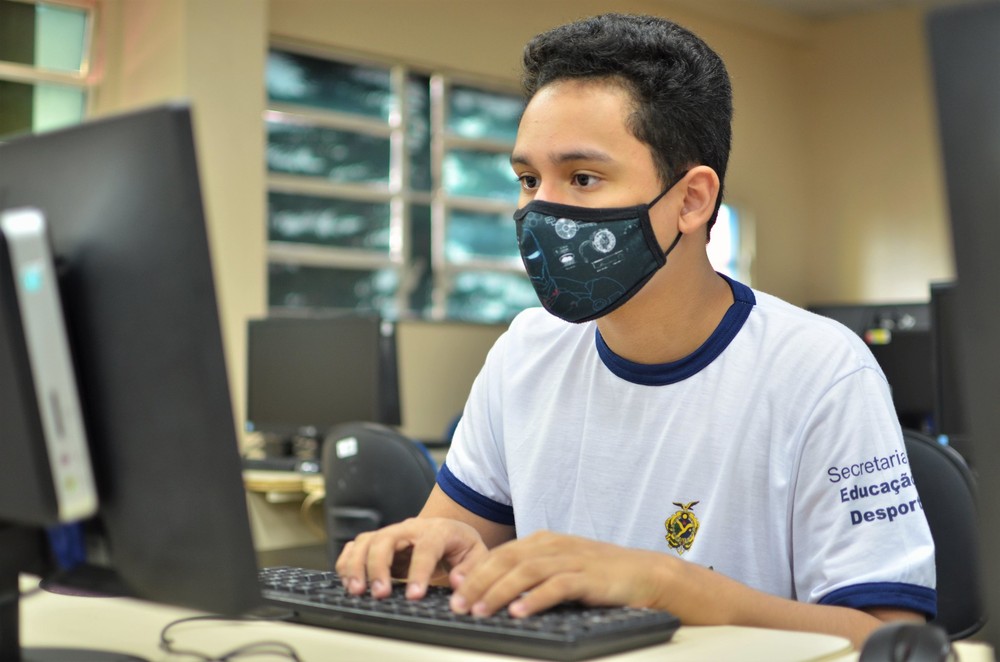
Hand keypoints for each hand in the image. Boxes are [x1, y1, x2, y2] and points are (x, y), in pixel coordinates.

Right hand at [335, 516, 488, 600]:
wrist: (447, 531)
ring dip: (357, 566)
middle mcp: (410, 528)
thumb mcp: (475, 553)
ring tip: (357, 591)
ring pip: (366, 542)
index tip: (414, 595)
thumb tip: (457, 581)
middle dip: (378, 567)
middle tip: (380, 594)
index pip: (426, 547)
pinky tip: (348, 581)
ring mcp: (390, 534)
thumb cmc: (460, 545)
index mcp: (437, 530)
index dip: (419, 571)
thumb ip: (471, 567)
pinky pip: (355, 547)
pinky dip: (347, 563)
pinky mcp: (376, 542)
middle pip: (386, 540)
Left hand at [448, 531, 668, 617]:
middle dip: (479, 583)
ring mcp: (571, 559)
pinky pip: (557, 586)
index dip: (475, 570)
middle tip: (458, 604)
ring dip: (500, 592)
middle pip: (507, 560)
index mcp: (543, 542)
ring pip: (526, 572)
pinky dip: (535, 599)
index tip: (453, 589)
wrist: (645, 573)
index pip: (501, 554)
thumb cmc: (599, 574)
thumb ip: (531, 573)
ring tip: (481, 611)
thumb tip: (495, 590)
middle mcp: (553, 546)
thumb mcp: (560, 568)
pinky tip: (520, 613)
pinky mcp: (588, 577)